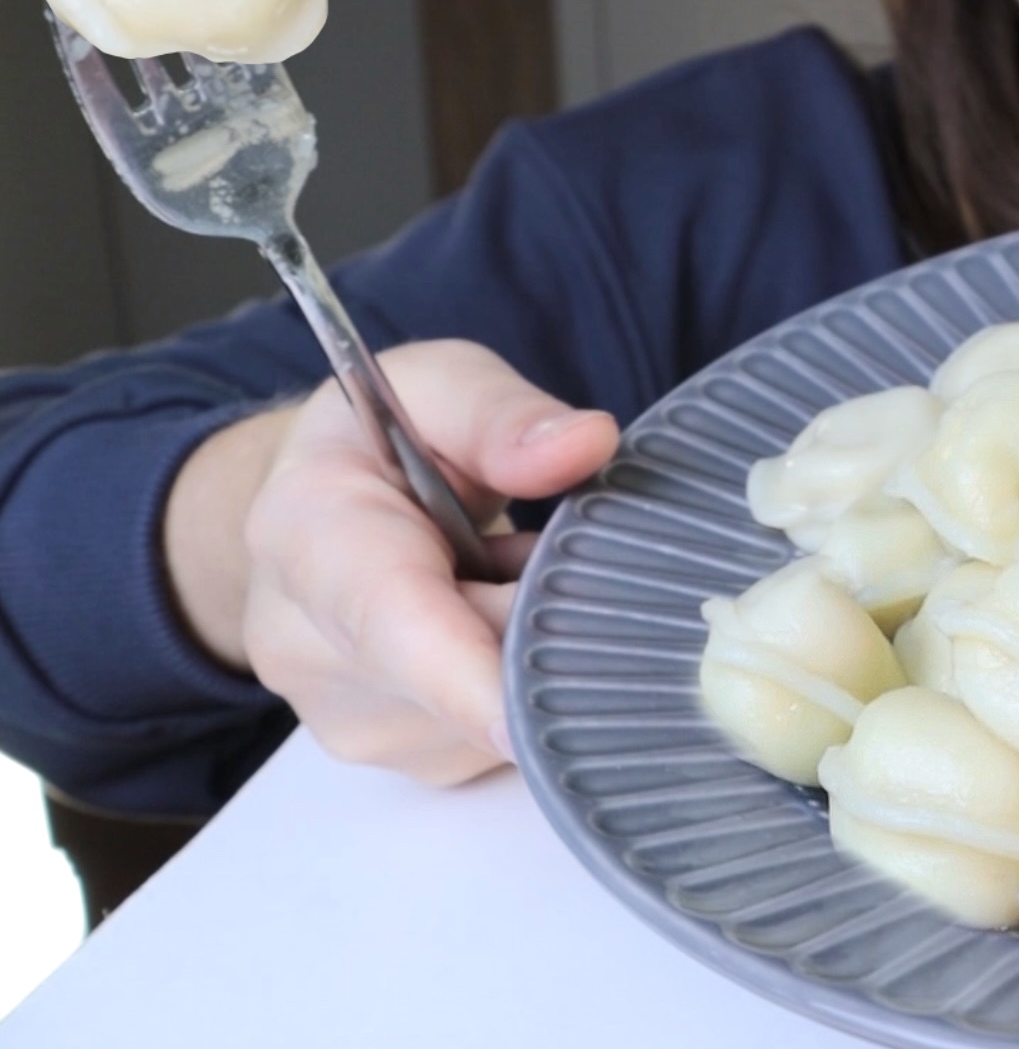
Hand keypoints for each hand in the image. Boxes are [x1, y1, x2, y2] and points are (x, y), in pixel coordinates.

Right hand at [168, 341, 618, 784]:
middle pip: (470, 672)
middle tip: (552, 542)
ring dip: (537, 646)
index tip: (518, 716)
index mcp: (306, 535)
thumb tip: (588, 443)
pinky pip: (500, 737)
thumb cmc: (382, 440)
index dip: (459, 674)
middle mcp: (307, 647)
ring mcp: (350, 718)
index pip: (388, 619)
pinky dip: (525, 681)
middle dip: (544, 618)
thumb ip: (503, 414)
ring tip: (506, 573)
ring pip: (496, 713)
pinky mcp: (402, 758)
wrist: (311, 513)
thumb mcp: (437, 385)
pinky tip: (501, 623)